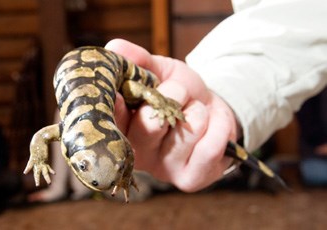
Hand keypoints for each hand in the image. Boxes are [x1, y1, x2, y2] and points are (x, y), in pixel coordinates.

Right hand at [106, 39, 239, 191]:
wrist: (211, 113)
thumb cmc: (180, 95)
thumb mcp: (161, 72)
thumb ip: (139, 61)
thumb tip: (114, 47)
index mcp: (123, 129)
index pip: (111, 123)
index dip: (115, 108)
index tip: (121, 94)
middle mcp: (137, 154)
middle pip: (149, 125)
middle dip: (173, 95)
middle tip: (179, 92)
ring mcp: (162, 169)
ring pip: (185, 131)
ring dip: (196, 111)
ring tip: (194, 111)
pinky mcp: (189, 179)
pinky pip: (209, 147)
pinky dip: (216, 125)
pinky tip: (211, 125)